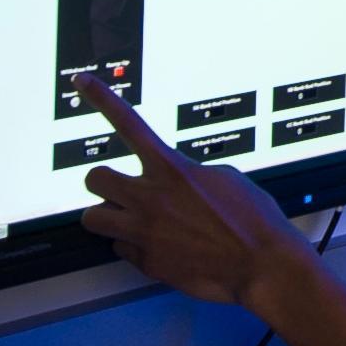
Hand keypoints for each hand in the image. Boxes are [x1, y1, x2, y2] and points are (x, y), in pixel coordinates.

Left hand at [74, 74, 345, 345]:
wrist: (262, 264)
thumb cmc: (253, 220)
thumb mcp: (225, 177)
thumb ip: (187, 173)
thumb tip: (172, 179)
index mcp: (172, 169)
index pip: (128, 123)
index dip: (101, 98)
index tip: (83, 81)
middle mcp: (151, 198)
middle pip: (95, 178)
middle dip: (103, 181)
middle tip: (117, 187)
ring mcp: (145, 232)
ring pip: (93, 218)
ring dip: (108, 215)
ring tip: (128, 218)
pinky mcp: (147, 263)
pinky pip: (120, 249)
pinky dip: (132, 246)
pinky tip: (156, 244)